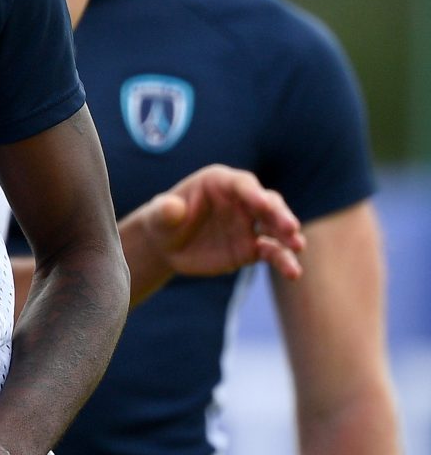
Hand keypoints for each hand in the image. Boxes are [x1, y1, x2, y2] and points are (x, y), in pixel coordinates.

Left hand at [130, 164, 303, 282]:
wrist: (167, 246)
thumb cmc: (162, 222)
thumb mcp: (158, 216)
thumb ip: (164, 210)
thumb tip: (172, 207)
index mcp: (219, 182)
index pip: (242, 184)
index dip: (253, 193)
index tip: (263, 204)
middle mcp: (241, 200)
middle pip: (268, 203)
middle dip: (280, 214)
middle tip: (290, 227)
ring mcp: (250, 225)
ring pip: (276, 227)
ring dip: (288, 236)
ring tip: (297, 247)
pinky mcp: (252, 248)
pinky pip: (272, 252)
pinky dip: (283, 260)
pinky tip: (293, 272)